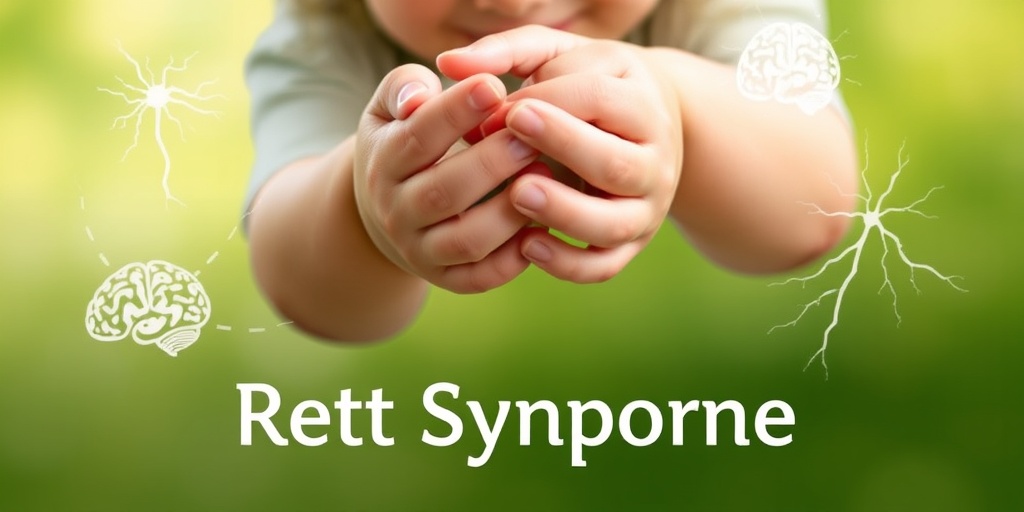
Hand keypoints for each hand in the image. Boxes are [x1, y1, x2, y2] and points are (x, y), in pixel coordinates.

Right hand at [353, 64, 542, 292]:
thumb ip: (404, 86)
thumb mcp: (392, 107)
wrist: (389, 207)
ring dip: (509, 212)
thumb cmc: (406, 139)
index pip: (417, 137)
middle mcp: (396, 210)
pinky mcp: (446, 279)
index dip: (455, 112)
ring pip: (467, 240)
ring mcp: (420, 250)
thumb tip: (418, 98)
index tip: (494, 86)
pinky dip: (514, 257)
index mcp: (383, 161)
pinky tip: (543, 222)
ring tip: (545, 175)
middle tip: (532, 136)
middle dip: (492, 163)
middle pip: (444, 192)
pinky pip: (482, 277)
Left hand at [438, 26, 683, 282]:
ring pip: (613, 223)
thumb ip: (509, 52)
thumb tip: (449, 62)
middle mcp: (655, 162)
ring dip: (564, 212)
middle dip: (563, 148)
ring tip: (518, 194)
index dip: (549, 101)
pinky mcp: (628, 247)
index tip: (505, 107)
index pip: (598, 100)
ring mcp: (646, 210)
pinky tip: (526, 245)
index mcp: (643, 105)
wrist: (642, 134)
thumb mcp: (560, 59)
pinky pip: (603, 266)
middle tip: (512, 133)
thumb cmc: (587, 90)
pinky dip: (568, 263)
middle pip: (614, 163)